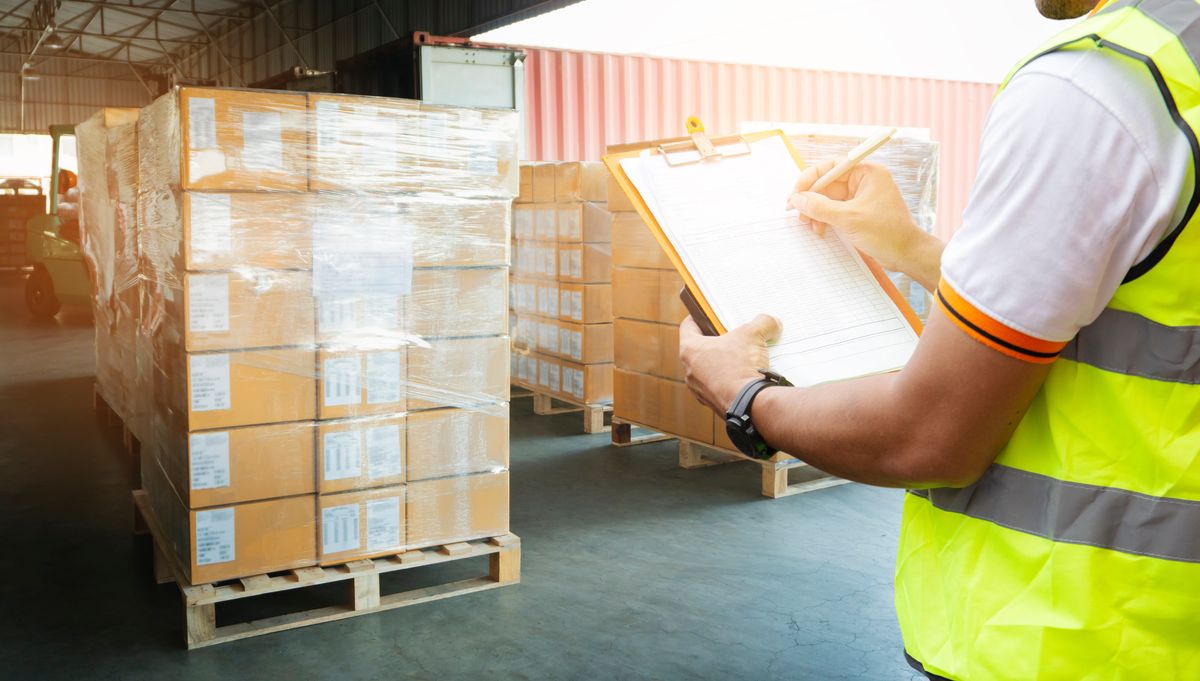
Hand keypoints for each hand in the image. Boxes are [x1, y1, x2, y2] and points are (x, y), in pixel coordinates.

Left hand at [679, 314, 781, 413]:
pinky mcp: (713, 403)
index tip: (708, 315)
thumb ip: (763, 323)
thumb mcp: (753, 334)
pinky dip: (730, 381)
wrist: (750, 404)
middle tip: (733, 335)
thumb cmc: (741, 366)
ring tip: (743, 357)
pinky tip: (746, 376)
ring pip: (709, 370)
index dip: (699, 317)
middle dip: (717, 341)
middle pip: (700, 349)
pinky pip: (720, 387)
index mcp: (690, 350)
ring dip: (723, 363)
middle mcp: (690, 371)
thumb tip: (772, 323)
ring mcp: (700, 390)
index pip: (688, 326)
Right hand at [788, 161, 936, 280]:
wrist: (906, 254)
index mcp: (867, 173)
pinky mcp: (859, 212)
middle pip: (828, 184)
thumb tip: (796, 199)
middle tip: (798, 213)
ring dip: (817, 212)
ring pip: (829, 199)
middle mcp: (864, 181)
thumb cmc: (886, 233)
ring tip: (811, 225)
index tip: (795, 193)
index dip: (810, 178)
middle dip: (812, 199)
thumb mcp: (848, 218)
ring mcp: (861, 197)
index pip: (831, 167)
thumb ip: (819, 207)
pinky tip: (820, 229)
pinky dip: (825, 219)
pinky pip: (835, 210)